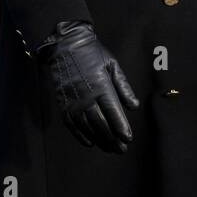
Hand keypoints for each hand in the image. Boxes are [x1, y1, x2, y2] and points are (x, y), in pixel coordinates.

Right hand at [36, 21, 138, 152]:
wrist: (65, 46)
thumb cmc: (93, 54)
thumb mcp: (112, 65)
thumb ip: (123, 86)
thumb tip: (134, 106)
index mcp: (101, 85)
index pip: (112, 111)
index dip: (120, 126)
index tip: (128, 138)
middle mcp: (86, 96)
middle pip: (100, 123)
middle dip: (112, 139)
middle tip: (121, 149)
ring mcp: (73, 101)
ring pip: (87, 127)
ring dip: (99, 140)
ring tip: (109, 149)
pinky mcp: (63, 104)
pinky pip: (72, 125)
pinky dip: (81, 136)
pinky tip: (90, 143)